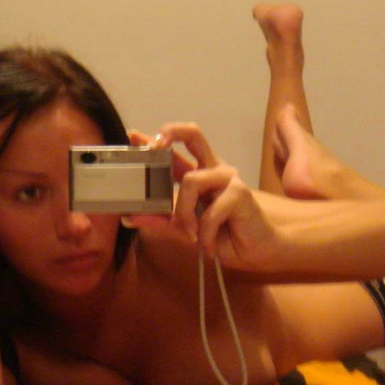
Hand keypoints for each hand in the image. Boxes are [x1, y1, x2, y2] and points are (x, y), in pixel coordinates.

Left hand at [125, 124, 275, 267]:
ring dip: (183, 212)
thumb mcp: (184, 229)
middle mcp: (214, 169)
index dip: (158, 138)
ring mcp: (228, 178)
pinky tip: (209, 243)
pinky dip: (204, 232)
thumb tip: (128, 216)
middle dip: (170, 134)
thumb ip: (160, 220)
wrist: (256, 250)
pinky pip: (210, 211)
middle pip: (193, 134)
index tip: (133, 134)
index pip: (178, 148)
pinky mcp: (240, 193)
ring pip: (191, 181)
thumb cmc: (224, 235)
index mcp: (201, 174)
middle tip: (152, 146)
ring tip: (190, 234)